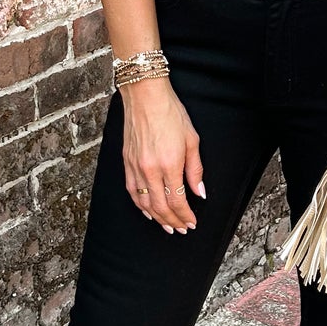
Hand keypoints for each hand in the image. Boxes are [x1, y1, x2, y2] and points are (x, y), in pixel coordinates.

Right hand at [119, 77, 204, 233]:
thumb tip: (199, 192)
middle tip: (182, 229)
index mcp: (169, 164)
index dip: (185, 215)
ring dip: (157, 218)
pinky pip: (132, 192)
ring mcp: (136, 167)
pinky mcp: (126, 162)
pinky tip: (147, 212)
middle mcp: (150, 170)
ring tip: (167, 226)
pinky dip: (140, 206)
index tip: (192, 223)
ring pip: (145, 203)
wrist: (145, 95)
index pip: (178, 201)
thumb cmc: (171, 113)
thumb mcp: (192, 140)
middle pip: (160, 207)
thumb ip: (195, 170)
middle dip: (172, 222)